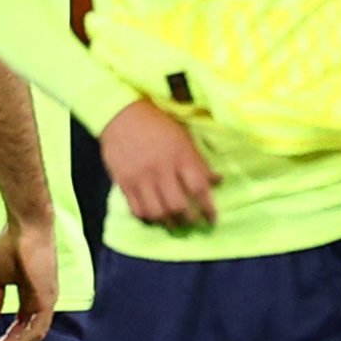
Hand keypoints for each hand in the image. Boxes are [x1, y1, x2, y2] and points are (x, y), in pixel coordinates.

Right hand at [0, 209, 58, 340]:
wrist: (23, 226)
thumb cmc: (12, 245)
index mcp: (33, 297)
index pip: (23, 326)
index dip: (7, 340)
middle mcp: (44, 302)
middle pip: (29, 335)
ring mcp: (48, 300)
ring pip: (34, 335)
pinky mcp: (47, 297)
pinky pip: (37, 327)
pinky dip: (21, 339)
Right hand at [101, 99, 215, 229]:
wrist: (122, 114)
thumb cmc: (159, 124)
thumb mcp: (184, 137)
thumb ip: (199, 162)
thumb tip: (218, 181)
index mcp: (181, 156)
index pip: (199, 188)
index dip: (208, 208)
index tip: (213, 219)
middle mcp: (161, 169)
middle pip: (178, 206)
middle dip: (189, 220)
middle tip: (194, 224)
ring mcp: (141, 178)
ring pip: (157, 212)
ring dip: (169, 223)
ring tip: (175, 225)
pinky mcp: (124, 183)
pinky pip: (137, 210)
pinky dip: (149, 218)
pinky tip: (155, 218)